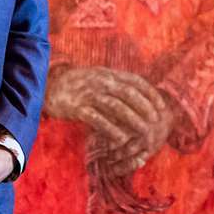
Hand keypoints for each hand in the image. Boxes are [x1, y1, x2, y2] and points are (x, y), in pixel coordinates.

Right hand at [45, 66, 173, 178]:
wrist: (51, 86)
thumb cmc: (81, 85)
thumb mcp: (101, 78)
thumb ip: (119, 84)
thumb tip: (142, 95)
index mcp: (109, 74)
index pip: (136, 81)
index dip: (151, 94)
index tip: (162, 107)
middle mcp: (101, 82)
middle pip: (128, 93)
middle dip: (145, 107)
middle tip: (156, 121)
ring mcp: (89, 94)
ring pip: (115, 106)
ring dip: (132, 119)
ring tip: (144, 132)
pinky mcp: (77, 108)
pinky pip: (97, 119)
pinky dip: (110, 129)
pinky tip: (121, 139)